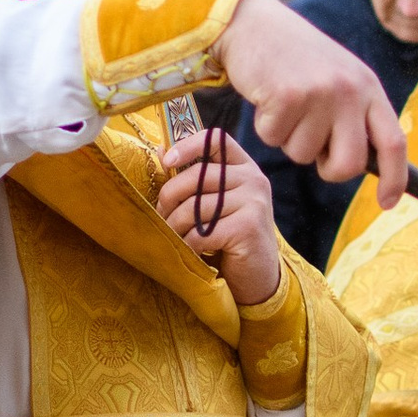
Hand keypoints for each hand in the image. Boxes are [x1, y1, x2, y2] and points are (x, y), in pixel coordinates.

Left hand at [156, 131, 281, 304]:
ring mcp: (253, 202)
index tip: (166, 162)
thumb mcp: (216, 203)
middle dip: (169, 198)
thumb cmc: (230, 238)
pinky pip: (201, 232)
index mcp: (245, 167)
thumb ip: (196, 178)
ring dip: (175, 227)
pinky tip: (191, 253)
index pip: (216, 139)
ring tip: (174, 237)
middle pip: (196, 176)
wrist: (259, 277)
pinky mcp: (248, 227)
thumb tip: (158, 151)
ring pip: (194, 207)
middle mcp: (254, 179)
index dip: (187, 145)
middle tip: (161, 217)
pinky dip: (188, 245)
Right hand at [217, 0, 407, 196]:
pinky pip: (274, 139)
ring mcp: (320, 93)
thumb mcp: (338, 79)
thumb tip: (359, 164)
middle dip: (328, 168)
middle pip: (349, 164)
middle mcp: (350, 90)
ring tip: (285, 103)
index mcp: (369, 87)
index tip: (388, 203)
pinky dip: (265, 127)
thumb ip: (354, 116)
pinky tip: (267, 97)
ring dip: (288, 139)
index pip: (393, 142)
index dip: (395, 178)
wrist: (255, 24)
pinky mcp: (287, 96)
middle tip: (312, 146)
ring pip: (304, 155)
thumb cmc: (295, 60)